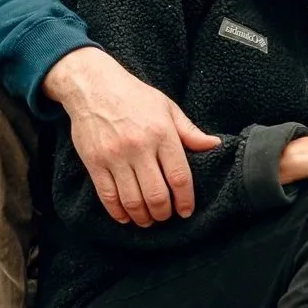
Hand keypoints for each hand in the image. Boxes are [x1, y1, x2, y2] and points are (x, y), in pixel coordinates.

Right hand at [43, 47, 219, 226]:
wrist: (93, 87)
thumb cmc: (134, 96)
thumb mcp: (167, 107)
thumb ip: (189, 130)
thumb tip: (214, 144)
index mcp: (162, 134)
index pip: (179, 176)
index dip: (185, 199)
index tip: (186, 211)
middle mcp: (139, 147)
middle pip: (156, 194)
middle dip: (164, 213)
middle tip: (166, 216)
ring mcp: (115, 157)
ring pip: (132, 200)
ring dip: (143, 217)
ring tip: (148, 220)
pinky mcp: (95, 162)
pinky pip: (107, 195)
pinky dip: (118, 212)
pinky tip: (126, 217)